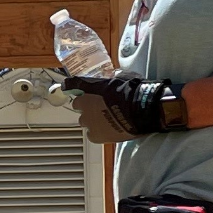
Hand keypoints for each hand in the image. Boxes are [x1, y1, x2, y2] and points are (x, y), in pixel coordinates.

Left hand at [71, 74, 188, 140]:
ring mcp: (89, 122)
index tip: (83, 92)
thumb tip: (112, 76)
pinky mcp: (96, 136)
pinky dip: (98, 133)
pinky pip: (92, 135)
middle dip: (88, 107)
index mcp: (88, 89)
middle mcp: (84, 106)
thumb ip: (109, 79)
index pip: (71, 85)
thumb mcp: (120, 77)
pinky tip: (108, 130)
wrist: (141, 109)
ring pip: (85, 122)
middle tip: (102, 107)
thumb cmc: (132, 91)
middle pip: (80, 108)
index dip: (80, 90)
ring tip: (107, 120)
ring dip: (93, 120)